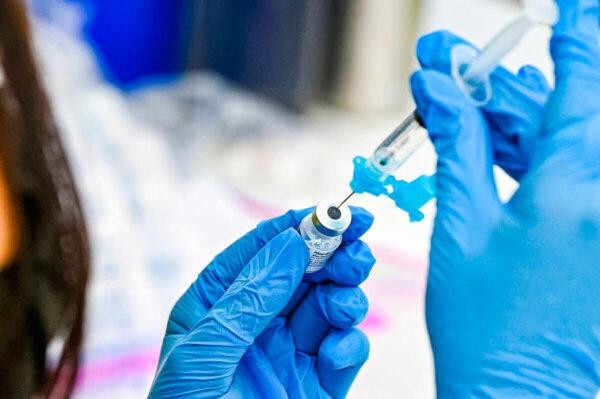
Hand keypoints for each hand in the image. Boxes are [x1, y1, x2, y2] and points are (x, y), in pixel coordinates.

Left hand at [149, 207, 375, 397]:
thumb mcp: (205, 356)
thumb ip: (248, 299)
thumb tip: (291, 246)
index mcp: (215, 306)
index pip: (259, 251)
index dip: (297, 226)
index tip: (336, 212)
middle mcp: (253, 323)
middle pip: (303, 273)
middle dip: (333, 257)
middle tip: (358, 250)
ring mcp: (287, 353)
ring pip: (328, 306)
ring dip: (345, 298)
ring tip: (343, 307)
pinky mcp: (315, 384)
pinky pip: (342, 351)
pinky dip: (348, 346)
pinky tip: (336, 356)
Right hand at [412, 0, 599, 396]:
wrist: (518, 396)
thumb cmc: (484, 327)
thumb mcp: (460, 227)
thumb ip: (458, 148)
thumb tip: (442, 90)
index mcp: (573, 190)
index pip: (579, 88)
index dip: (571, 38)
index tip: (570, 5)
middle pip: (562, 114)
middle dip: (505, 84)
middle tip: (457, 65)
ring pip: (562, 145)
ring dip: (514, 118)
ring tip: (469, 97)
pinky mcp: (595, 240)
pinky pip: (565, 178)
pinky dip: (529, 155)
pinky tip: (497, 138)